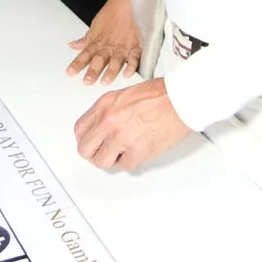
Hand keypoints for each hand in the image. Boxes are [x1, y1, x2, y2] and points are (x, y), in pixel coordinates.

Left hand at [67, 0, 141, 84]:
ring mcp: (123, 47)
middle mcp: (109, 46)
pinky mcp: (136, 46)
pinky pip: (134, 58)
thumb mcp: (95, 25)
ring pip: (116, 61)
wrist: (128, 0)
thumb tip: (73, 45)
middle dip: (93, 71)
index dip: (77, 64)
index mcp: (98, 41)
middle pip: (99, 60)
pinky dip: (131, 66)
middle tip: (87, 82)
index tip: (69, 73)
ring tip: (104, 82)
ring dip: (110, 72)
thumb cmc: (112, 12)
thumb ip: (86, 39)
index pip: (85, 55)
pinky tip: (127, 74)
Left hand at [74, 77, 191, 170]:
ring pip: (101, 161)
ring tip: (119, 154)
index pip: (80, 129)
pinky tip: (135, 152)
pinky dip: (129, 162)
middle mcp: (110, 121)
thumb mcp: (125, 94)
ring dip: (110, 160)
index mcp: (106, 105)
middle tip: (102, 152)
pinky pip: (124, 166)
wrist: (181, 99)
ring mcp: (122, 137)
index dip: (85, 138)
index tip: (91, 142)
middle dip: (92, 153)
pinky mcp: (137, 151)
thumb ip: (109, 111)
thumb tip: (101, 127)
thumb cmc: (160, 94)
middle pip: (85, 149)